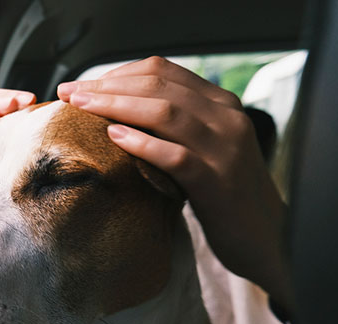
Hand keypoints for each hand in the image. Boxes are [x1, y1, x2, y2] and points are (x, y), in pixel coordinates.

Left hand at [57, 56, 292, 311]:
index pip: (163, 72)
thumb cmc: (223, 194)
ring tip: (82, 109)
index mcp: (220, 104)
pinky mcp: (218, 182)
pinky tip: (114, 138)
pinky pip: (176, 155)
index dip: (117, 73)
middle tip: (70, 93)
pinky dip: (143, 143)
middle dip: (108, 86)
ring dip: (116, 106)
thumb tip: (116, 114)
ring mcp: (225, 148)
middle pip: (159, 86)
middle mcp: (226, 118)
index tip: (83, 84)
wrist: (267, 237)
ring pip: (166, 113)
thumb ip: (174, 127)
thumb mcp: (202, 149)